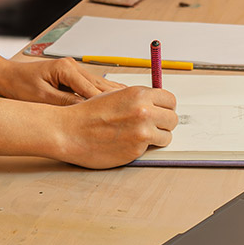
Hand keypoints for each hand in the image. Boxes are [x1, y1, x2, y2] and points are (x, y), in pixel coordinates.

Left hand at [0, 56, 124, 105]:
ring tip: (129, 108)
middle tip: (133, 110)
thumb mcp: (42, 98)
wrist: (6, 76)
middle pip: (100, 84)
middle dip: (116, 98)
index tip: (118, 114)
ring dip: (112, 96)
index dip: (105, 103)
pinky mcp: (72, 76)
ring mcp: (74, 69)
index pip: (90, 88)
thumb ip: (65, 103)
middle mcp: (73, 66)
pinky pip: (91, 86)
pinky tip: (114, 104)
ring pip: (98, 85)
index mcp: (65, 68)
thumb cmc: (20, 85)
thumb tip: (86, 111)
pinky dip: (102, 95)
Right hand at [53, 85, 177, 168]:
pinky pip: (151, 148)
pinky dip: (143, 147)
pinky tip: (128, 143)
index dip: (165, 107)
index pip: (170, 100)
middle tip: (152, 126)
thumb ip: (138, 99)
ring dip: (157, 137)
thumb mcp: (115, 95)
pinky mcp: (137, 150)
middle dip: (164, 123)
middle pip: (172, 118)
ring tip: (140, 135)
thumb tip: (156, 103)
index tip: (160, 111)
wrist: (71, 131)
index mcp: (139, 94)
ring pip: (167, 136)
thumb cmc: (89, 113)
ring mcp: (142, 132)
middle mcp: (144, 111)